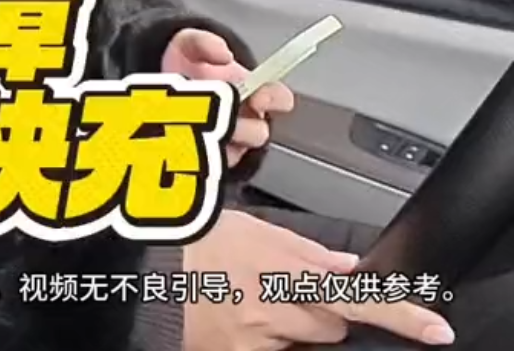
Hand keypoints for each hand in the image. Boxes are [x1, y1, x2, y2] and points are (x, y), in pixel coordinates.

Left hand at [162, 28, 295, 164]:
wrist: (159, 81)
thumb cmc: (185, 64)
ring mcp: (229, 140)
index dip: (274, 99)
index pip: (281, 99)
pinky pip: (211, 164)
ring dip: (217, 139)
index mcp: (254, 91)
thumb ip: (204, 42)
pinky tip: (180, 140)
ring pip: (235, 151)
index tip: (257, 96)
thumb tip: (223, 54)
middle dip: (240, 125)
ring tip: (191, 125)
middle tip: (216, 115)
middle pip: (259, 132)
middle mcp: (245, 118)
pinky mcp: (208, 158)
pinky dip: (197, 153)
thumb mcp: (190, 44)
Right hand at [183, 210, 454, 350]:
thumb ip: (300, 248)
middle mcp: (272, 311)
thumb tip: (342, 265)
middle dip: (321, 313)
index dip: (399, 315)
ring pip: (299, 343)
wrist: (134, 272)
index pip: (355, 296)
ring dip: (287, 326)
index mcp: (279, 270)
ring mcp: (254, 341)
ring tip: (246, 299)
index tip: (435, 330)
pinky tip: (233, 316)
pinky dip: (260, 338)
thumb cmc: (184, 242)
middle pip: (330, 327)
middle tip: (284, 290)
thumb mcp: (245, 228)